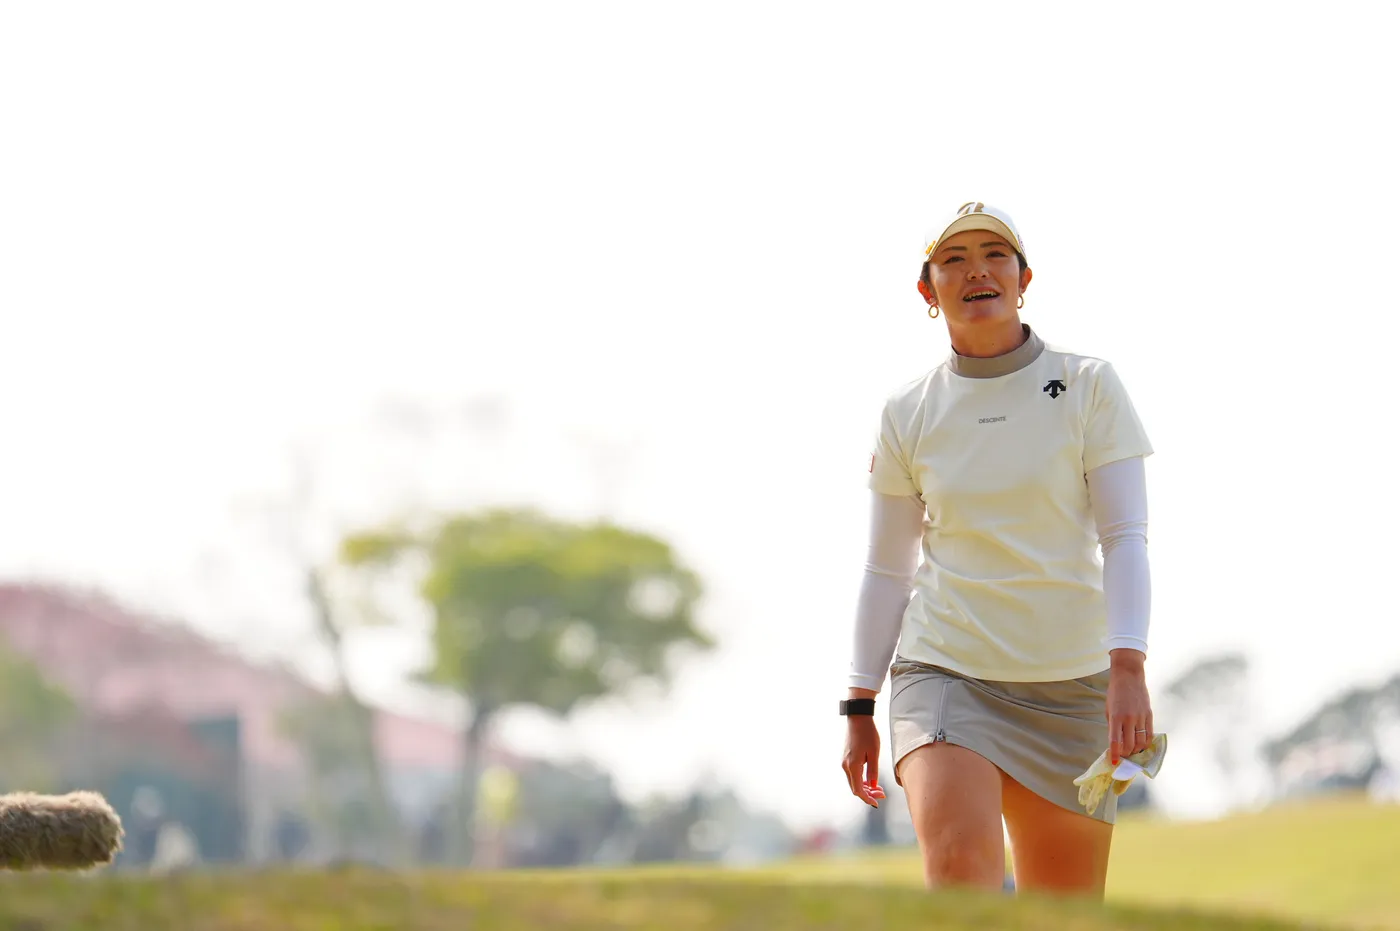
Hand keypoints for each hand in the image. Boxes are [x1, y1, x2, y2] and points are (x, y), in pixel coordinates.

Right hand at [841, 716, 886, 807]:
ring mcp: (844, 762)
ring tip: (879, 788)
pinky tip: (871, 780)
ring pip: (854, 782)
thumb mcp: (874, 753)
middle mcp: (845, 766)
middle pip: (855, 788)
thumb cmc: (868, 734)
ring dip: (865, 787)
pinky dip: (862, 780)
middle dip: (868, 794)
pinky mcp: (846, 758)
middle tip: (883, 794)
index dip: (867, 799)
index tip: (877, 803)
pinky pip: (853, 775)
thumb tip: (873, 786)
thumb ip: (873, 772)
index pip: (858, 790)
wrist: (858, 718)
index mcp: (852, 766)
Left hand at [1106, 650, 1152, 764]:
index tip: (1114, 762)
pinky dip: (1146, 743)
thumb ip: (1112, 726)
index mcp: (1116, 717)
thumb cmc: (1115, 693)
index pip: (1115, 741)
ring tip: (1131, 751)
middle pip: (1129, 745)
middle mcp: (1129, 719)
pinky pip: (1149, 735)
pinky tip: (1141, 745)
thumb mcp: (1108, 709)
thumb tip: (1115, 743)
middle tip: (1122, 757)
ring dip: (1136, 751)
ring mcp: (1141, 717)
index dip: (1115, 754)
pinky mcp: (1150, 715)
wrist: (1129, 676)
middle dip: (1125, 754)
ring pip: (1141, 743)